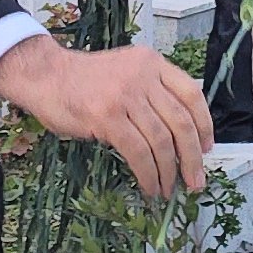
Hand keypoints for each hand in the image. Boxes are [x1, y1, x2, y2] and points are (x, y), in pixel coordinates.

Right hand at [0, 37, 210, 197]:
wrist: (45, 76)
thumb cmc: (84, 80)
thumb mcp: (126, 71)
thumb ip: (151, 90)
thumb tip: (178, 133)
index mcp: (151, 63)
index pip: (191, 93)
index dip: (204, 124)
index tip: (207, 147)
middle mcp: (143, 76)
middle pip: (181, 121)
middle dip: (192, 157)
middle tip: (195, 180)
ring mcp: (125, 96)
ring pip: (162, 141)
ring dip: (169, 171)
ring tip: (169, 189)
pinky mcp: (107, 117)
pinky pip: (139, 152)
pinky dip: (148, 174)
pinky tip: (150, 186)